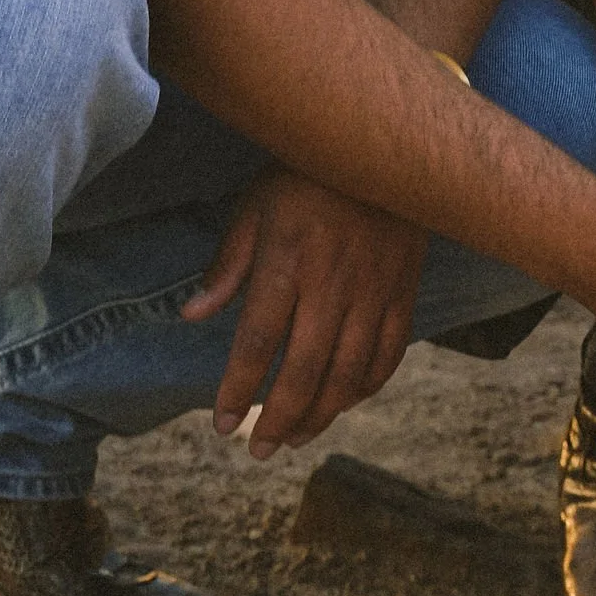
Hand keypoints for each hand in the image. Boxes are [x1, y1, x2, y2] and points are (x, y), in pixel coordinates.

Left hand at [182, 167, 426, 453]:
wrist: (383, 144)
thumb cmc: (305, 173)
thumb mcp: (255, 206)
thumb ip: (228, 264)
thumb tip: (192, 315)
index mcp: (287, 263)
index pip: (258, 342)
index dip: (237, 389)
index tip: (219, 423)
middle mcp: (332, 284)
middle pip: (305, 370)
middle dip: (278, 419)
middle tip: (258, 451)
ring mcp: (374, 291)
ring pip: (349, 372)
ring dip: (321, 414)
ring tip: (296, 438)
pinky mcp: (404, 291)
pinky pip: (389, 353)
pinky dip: (367, 387)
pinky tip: (345, 403)